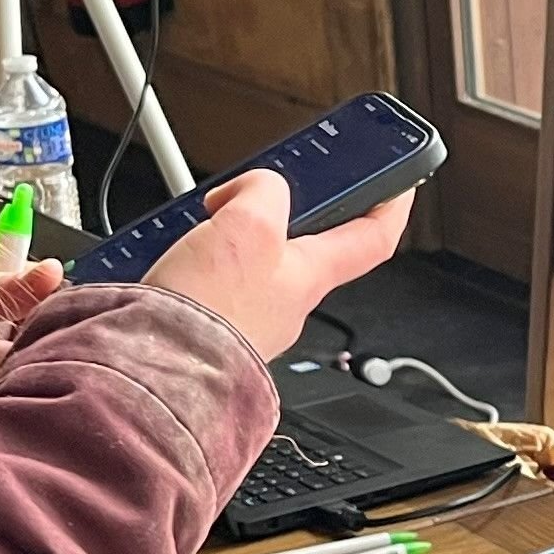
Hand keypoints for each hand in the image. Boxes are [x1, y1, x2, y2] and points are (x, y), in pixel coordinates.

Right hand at [143, 171, 412, 359]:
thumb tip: (253, 189)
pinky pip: (205, 279)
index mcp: (311, 276)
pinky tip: (163, 253)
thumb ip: (264, 190)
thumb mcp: (249, 224)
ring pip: (246, 256)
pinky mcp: (207, 325)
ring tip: (190, 221)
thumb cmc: (209, 316)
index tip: (401, 178)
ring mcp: (247, 316)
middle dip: (275, 207)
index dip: (391, 203)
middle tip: (250, 186)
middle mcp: (285, 301)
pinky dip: (187, 257)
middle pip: (299, 240)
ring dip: (220, 231)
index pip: (374, 237)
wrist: (153, 375)